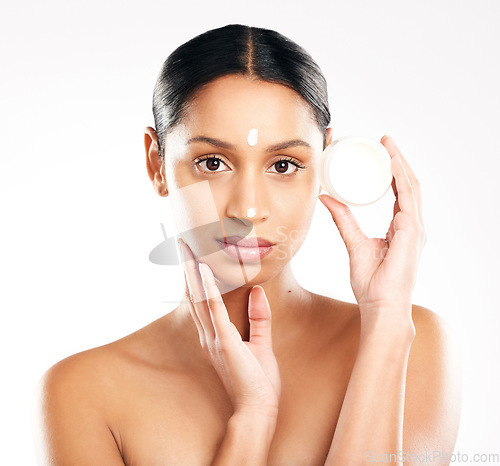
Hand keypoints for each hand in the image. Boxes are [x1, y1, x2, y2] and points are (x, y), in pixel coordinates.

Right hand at [178, 239, 280, 417]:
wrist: (258, 410)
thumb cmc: (258, 382)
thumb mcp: (261, 343)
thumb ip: (259, 317)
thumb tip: (257, 291)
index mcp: (216, 336)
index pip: (202, 301)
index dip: (196, 278)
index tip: (192, 257)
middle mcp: (209, 335)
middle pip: (195, 295)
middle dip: (188, 268)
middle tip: (182, 243)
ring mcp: (214, 338)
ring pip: (199, 298)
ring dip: (192, 272)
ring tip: (187, 248)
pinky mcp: (225, 341)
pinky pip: (214, 310)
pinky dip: (208, 289)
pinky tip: (204, 271)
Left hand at [318, 135, 426, 313]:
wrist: (380, 305)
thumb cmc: (371, 283)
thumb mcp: (353, 243)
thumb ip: (343, 219)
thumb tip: (326, 197)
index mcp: (401, 227)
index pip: (400, 191)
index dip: (392, 170)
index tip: (380, 151)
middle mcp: (412, 225)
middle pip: (408, 183)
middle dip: (397, 159)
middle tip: (384, 139)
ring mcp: (415, 228)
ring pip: (411, 186)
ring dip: (400, 162)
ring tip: (387, 143)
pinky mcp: (412, 232)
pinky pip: (408, 198)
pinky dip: (401, 178)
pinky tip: (392, 162)